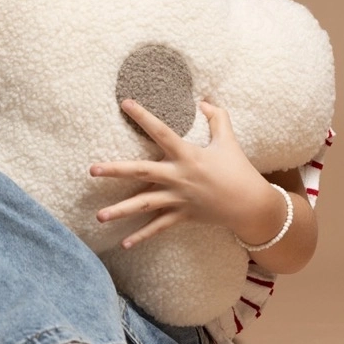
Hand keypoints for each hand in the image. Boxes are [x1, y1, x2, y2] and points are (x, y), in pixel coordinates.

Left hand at [92, 99, 280, 249]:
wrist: (250, 205)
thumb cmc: (239, 169)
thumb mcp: (228, 140)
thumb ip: (217, 117)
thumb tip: (203, 100)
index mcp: (187, 155)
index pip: (160, 132)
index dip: (143, 117)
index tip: (125, 103)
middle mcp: (179, 177)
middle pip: (142, 172)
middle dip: (116, 171)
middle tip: (92, 170)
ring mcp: (178, 198)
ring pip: (145, 204)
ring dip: (121, 211)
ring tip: (98, 216)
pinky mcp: (182, 215)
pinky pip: (159, 227)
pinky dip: (142, 236)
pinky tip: (124, 243)